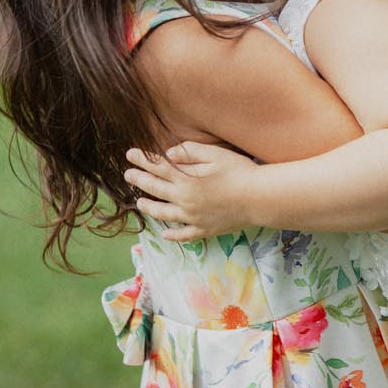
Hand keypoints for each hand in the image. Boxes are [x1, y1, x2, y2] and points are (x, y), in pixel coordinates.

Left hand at [125, 143, 259, 241]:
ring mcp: (193, 217)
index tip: (130, 154)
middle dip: (139, 180)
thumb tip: (169, 153)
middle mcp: (184, 200)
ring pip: (164, 214)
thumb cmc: (239, 171)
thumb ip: (190, 152)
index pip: (158, 167)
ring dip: (149, 207)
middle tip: (127, 175)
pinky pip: (184, 235)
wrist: (259, 198)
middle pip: (155, 189)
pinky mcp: (205, 229)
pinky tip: (165, 234)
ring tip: (139, 203)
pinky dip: (173, 235)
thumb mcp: (215, 154)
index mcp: (186, 179)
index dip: (143, 160)